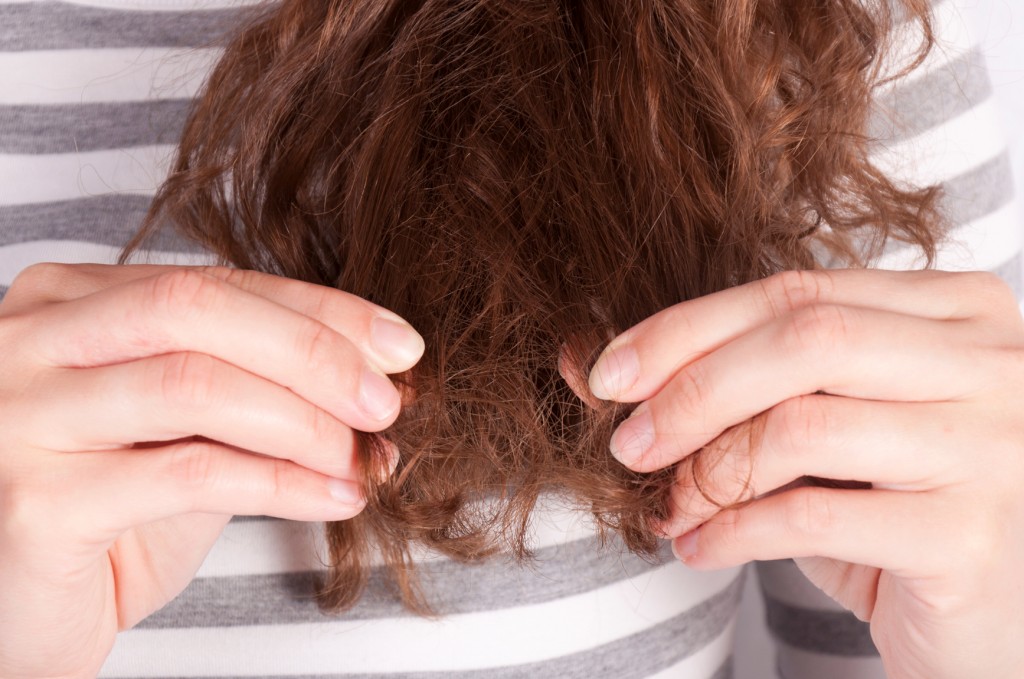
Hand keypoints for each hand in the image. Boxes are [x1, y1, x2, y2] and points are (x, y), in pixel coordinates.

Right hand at [0, 263, 423, 678]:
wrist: (23, 614)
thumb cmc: (110, 516)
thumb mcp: (188, 434)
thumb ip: (258, 391)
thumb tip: (381, 376)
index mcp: (64, 303)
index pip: (213, 283)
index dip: (321, 311)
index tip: (400, 346)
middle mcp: (26, 343)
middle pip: (196, 308)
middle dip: (313, 351)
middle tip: (385, 401)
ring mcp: (18, 418)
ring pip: (195, 384)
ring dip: (305, 421)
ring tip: (361, 458)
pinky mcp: (33, 504)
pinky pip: (191, 474)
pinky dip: (284, 484)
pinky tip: (333, 498)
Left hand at [589, 269, 1023, 678]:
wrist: (991, 622)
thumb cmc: (898, 510)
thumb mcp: (823, 431)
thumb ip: (734, 384)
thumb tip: (585, 361)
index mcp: (958, 312)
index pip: (799, 291)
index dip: (689, 329)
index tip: (611, 373)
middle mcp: (992, 364)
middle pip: (805, 339)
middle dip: (692, 389)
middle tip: (628, 441)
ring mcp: (993, 447)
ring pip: (804, 424)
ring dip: (707, 469)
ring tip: (669, 504)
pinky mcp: (971, 537)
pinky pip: (814, 517)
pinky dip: (734, 532)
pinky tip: (700, 547)